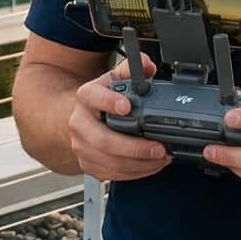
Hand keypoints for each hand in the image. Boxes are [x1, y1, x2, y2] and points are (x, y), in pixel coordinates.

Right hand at [66, 54, 173, 182]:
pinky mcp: (88, 165)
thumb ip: (132, 69)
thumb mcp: (114, 78)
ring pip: (110, 162)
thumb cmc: (100, 99)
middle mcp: (79, 123)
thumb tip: (148, 65)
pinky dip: (136, 173)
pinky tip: (151, 165)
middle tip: (158, 147)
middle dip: (135, 148)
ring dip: (140, 164)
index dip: (109, 102)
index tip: (127, 106)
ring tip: (161, 158)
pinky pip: (113, 174)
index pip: (94, 97)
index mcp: (86, 97)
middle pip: (104, 140)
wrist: (80, 118)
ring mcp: (82, 147)